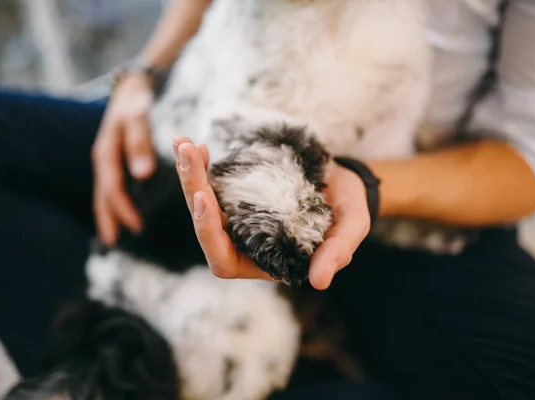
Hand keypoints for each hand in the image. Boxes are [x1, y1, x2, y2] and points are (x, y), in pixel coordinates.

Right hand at [92, 74, 156, 244]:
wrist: (133, 81)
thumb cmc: (136, 100)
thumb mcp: (137, 118)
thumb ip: (140, 144)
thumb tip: (142, 175)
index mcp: (106, 153)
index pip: (112, 189)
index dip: (122, 210)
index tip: (136, 228)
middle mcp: (103, 157)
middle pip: (102, 194)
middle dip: (108, 217)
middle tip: (113, 241)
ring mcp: (107, 155)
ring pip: (104, 189)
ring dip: (108, 210)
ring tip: (113, 233)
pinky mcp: (114, 153)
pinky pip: (111, 181)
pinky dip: (114, 197)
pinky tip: (122, 207)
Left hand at [174, 136, 370, 289]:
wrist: (348, 182)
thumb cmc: (350, 211)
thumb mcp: (351, 228)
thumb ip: (337, 253)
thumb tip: (320, 282)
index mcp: (265, 260)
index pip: (224, 260)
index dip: (209, 234)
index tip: (204, 199)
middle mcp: (245, 241)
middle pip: (206, 226)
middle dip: (193, 190)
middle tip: (188, 155)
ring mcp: (238, 216)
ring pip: (202, 202)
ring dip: (191, 174)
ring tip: (184, 144)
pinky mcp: (238, 194)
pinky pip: (211, 183)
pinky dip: (201, 165)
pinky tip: (196, 146)